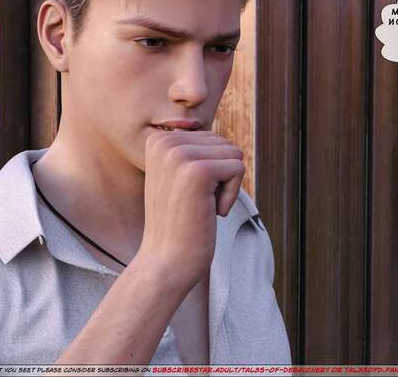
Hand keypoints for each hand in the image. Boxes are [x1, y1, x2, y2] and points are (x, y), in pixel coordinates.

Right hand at [133, 129, 244, 290]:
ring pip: (233, 154)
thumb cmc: (177, 222)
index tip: (187, 192)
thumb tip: (217, 135)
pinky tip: (209, 213)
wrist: (165, 261)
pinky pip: (238, 168)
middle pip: (224, 143)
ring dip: (226, 185)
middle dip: (220, 175)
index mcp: (158, 139)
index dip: (210, 169)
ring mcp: (180, 155)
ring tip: (200, 206)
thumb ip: (193, 150)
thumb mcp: (177, 176)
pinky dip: (230, 195)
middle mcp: (165, 141)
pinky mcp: (198, 171)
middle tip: (195, 202)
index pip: (211, 138)